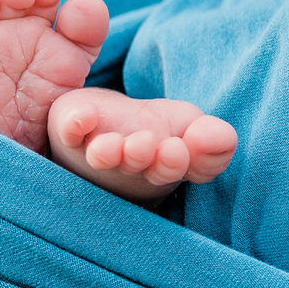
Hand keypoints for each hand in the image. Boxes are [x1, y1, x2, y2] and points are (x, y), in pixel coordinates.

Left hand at [45, 86, 238, 202]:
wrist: (99, 123)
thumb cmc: (152, 129)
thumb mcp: (191, 127)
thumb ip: (214, 138)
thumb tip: (219, 137)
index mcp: (171, 164)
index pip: (196, 168)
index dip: (199, 160)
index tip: (196, 148)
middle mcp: (135, 166)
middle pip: (149, 169)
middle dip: (159, 161)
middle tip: (165, 149)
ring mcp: (100, 152)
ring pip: (107, 157)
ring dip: (116, 152)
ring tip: (125, 145)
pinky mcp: (70, 135)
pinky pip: (69, 132)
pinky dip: (75, 124)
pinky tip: (82, 118)